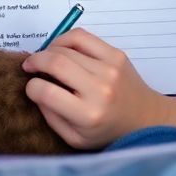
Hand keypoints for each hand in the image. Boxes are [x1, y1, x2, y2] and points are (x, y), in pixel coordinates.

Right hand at [22, 29, 175, 148]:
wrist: (146, 118)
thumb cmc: (107, 131)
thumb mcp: (75, 138)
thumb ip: (51, 117)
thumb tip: (35, 89)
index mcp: (88, 114)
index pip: (45, 92)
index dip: (31, 87)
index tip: (32, 88)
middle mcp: (99, 89)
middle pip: (54, 63)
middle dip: (34, 62)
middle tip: (29, 66)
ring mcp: (109, 69)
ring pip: (65, 46)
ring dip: (47, 50)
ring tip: (45, 58)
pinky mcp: (116, 54)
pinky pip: (81, 36)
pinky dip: (64, 39)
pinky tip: (61, 49)